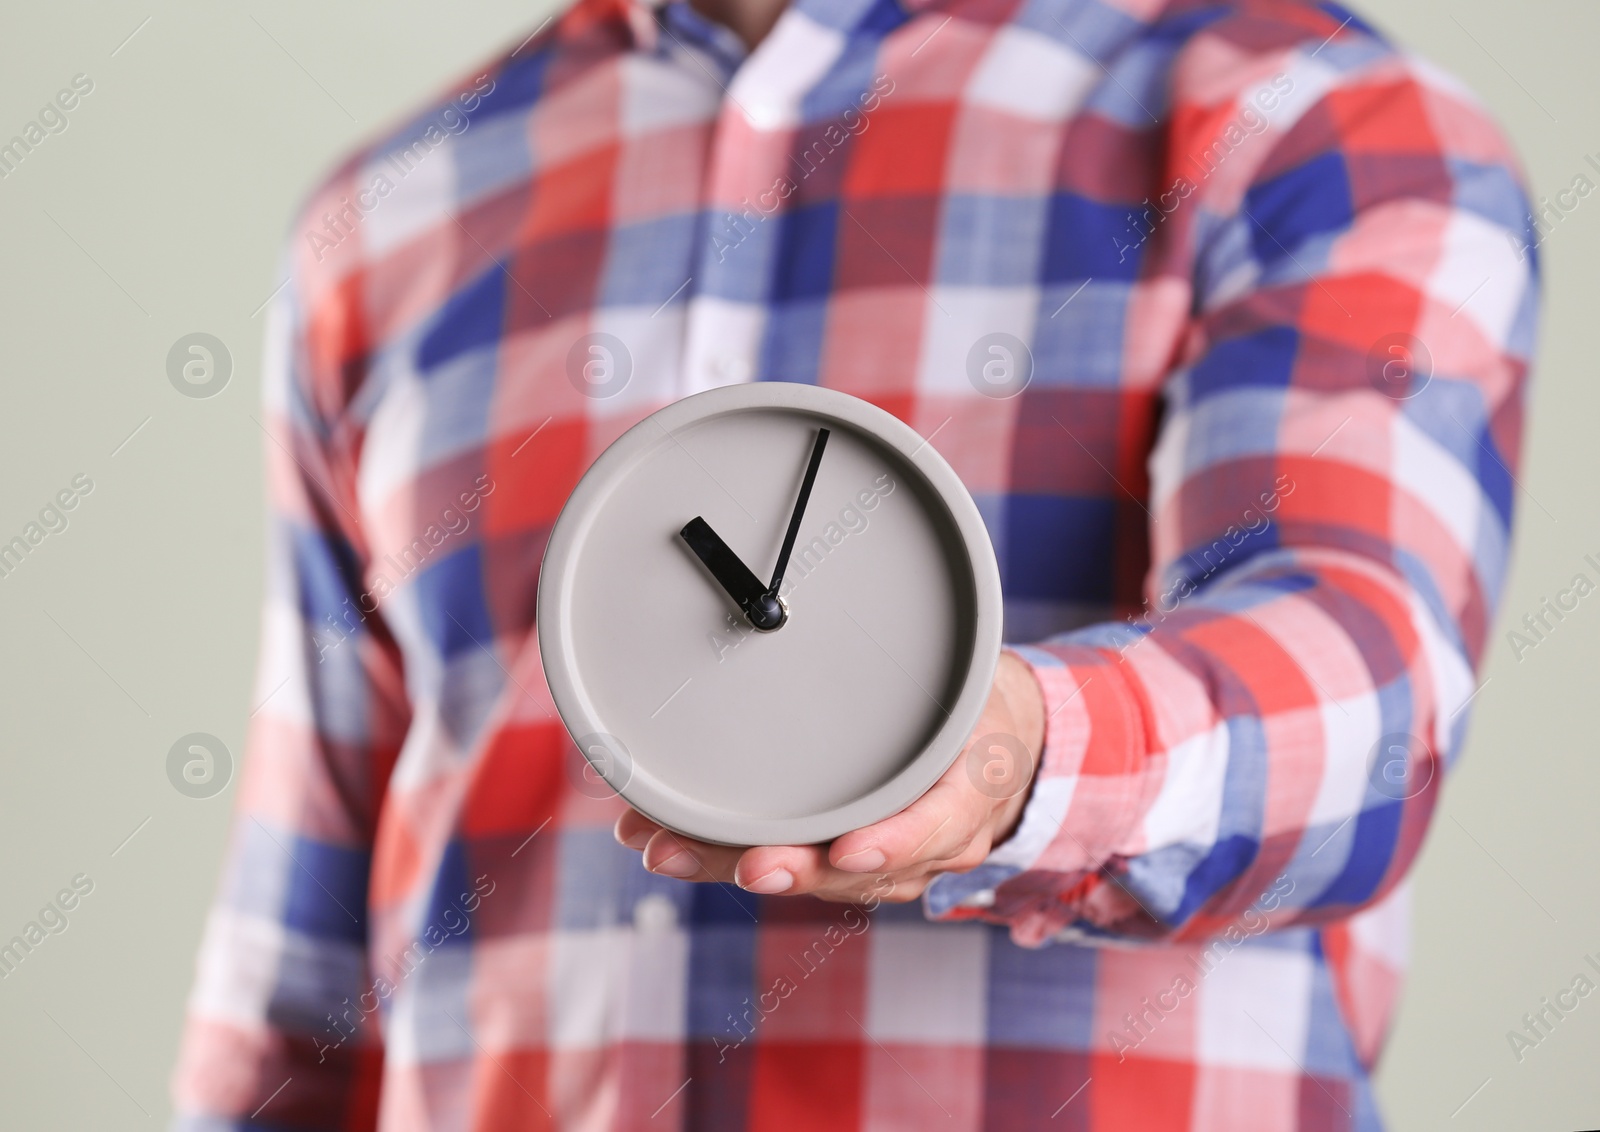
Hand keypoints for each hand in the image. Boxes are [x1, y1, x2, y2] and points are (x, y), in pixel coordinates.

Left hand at [614, 651, 1046, 903]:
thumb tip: (808, 613)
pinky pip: (786, 868)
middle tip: (747, 863)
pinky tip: (672, 846)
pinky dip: (725, 857)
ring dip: (733, 864)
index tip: (849, 848)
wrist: (1000, 747)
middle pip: (860, 869)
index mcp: (968, 794)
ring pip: (811, 877)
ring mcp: (884, 864)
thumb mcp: (972, 683)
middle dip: (795, 868)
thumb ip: (928, 666)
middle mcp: (927, 844)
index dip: (895, 842)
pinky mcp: (843, 866)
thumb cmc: (971, 708)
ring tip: (668, 850)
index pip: (938, 825)